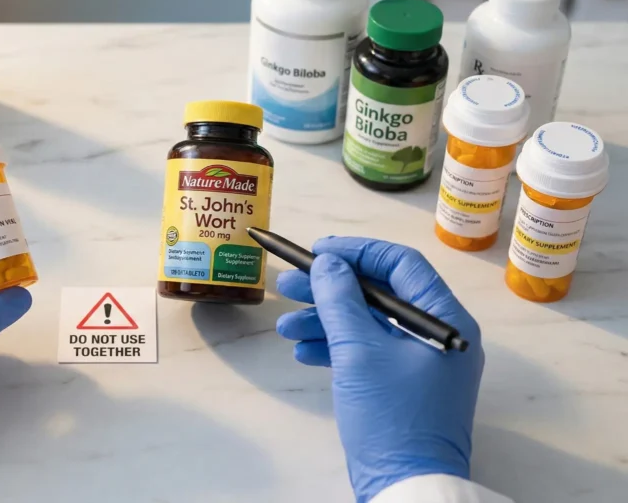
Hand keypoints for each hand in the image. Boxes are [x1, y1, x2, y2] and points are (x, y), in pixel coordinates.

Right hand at [275, 237, 483, 502]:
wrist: (405, 486)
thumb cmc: (391, 416)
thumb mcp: (359, 351)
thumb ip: (341, 300)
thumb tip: (329, 263)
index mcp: (444, 319)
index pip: (401, 265)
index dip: (357, 252)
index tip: (317, 251)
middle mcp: (438, 335)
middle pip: (380, 294)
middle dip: (331, 290)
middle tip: (288, 285)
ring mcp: (421, 363)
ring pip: (369, 324)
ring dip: (326, 321)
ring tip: (286, 326)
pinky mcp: (402, 386)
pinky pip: (368, 353)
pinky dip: (336, 349)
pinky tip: (304, 352)